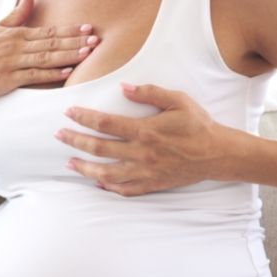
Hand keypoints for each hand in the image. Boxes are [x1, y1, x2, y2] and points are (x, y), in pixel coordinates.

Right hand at [0, 0, 98, 102]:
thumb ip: (16, 14)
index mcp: (16, 34)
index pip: (48, 31)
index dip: (69, 30)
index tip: (88, 28)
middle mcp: (17, 46)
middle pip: (51, 43)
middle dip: (75, 41)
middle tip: (95, 40)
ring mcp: (13, 63)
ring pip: (46, 58)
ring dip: (68, 55)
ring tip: (87, 53)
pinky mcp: (8, 79)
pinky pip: (34, 76)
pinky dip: (51, 74)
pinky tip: (66, 72)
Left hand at [54, 83, 240, 195]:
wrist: (217, 154)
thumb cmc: (198, 125)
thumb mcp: (178, 100)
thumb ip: (150, 92)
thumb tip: (124, 87)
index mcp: (145, 130)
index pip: (106, 123)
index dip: (84, 117)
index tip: (69, 112)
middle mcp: (141, 153)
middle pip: (100, 148)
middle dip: (75, 141)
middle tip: (59, 135)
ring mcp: (145, 172)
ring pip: (106, 173)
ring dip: (85, 167)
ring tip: (69, 162)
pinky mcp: (151, 184)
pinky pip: (124, 189)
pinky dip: (108, 187)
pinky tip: (96, 182)